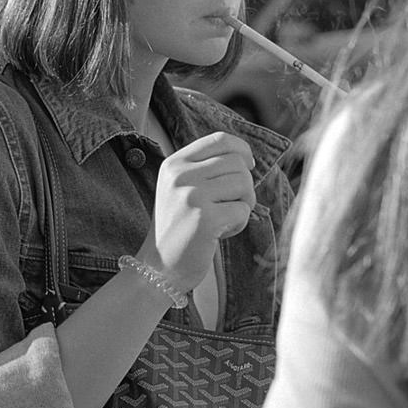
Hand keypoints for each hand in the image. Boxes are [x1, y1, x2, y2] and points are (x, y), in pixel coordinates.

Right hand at [137, 131, 255, 293]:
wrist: (158, 268)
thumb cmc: (178, 228)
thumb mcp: (181, 189)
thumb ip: (205, 169)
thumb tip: (245, 158)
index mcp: (174, 163)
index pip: (219, 140)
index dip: (242, 150)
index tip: (249, 166)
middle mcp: (180, 175)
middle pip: (237, 163)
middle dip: (244, 185)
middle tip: (231, 206)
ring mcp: (191, 195)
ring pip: (244, 184)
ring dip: (244, 204)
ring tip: (225, 220)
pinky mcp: (205, 219)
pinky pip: (243, 210)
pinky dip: (239, 224)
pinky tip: (220, 234)